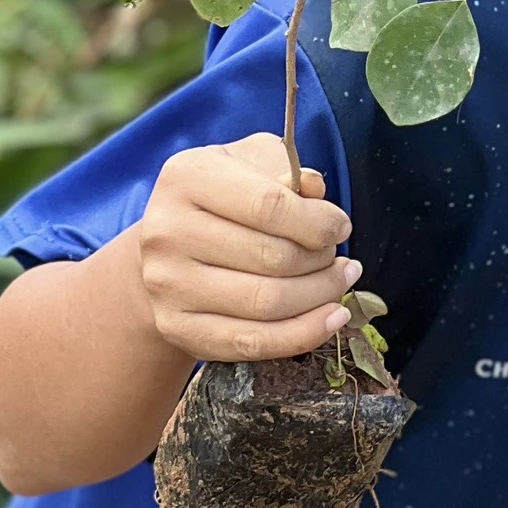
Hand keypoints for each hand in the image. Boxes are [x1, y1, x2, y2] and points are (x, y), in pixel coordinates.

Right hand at [133, 133, 356, 363]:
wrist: (169, 246)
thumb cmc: (223, 198)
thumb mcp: (252, 165)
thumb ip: (286, 170)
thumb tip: (314, 188)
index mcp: (188, 178)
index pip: (269, 205)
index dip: (318, 222)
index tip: (340, 227)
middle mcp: (168, 231)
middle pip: (272, 258)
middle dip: (322, 261)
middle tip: (340, 259)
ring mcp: (167, 284)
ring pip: (266, 303)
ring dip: (320, 296)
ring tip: (340, 282)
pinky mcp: (175, 327)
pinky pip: (251, 342)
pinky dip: (302, 334)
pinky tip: (331, 319)